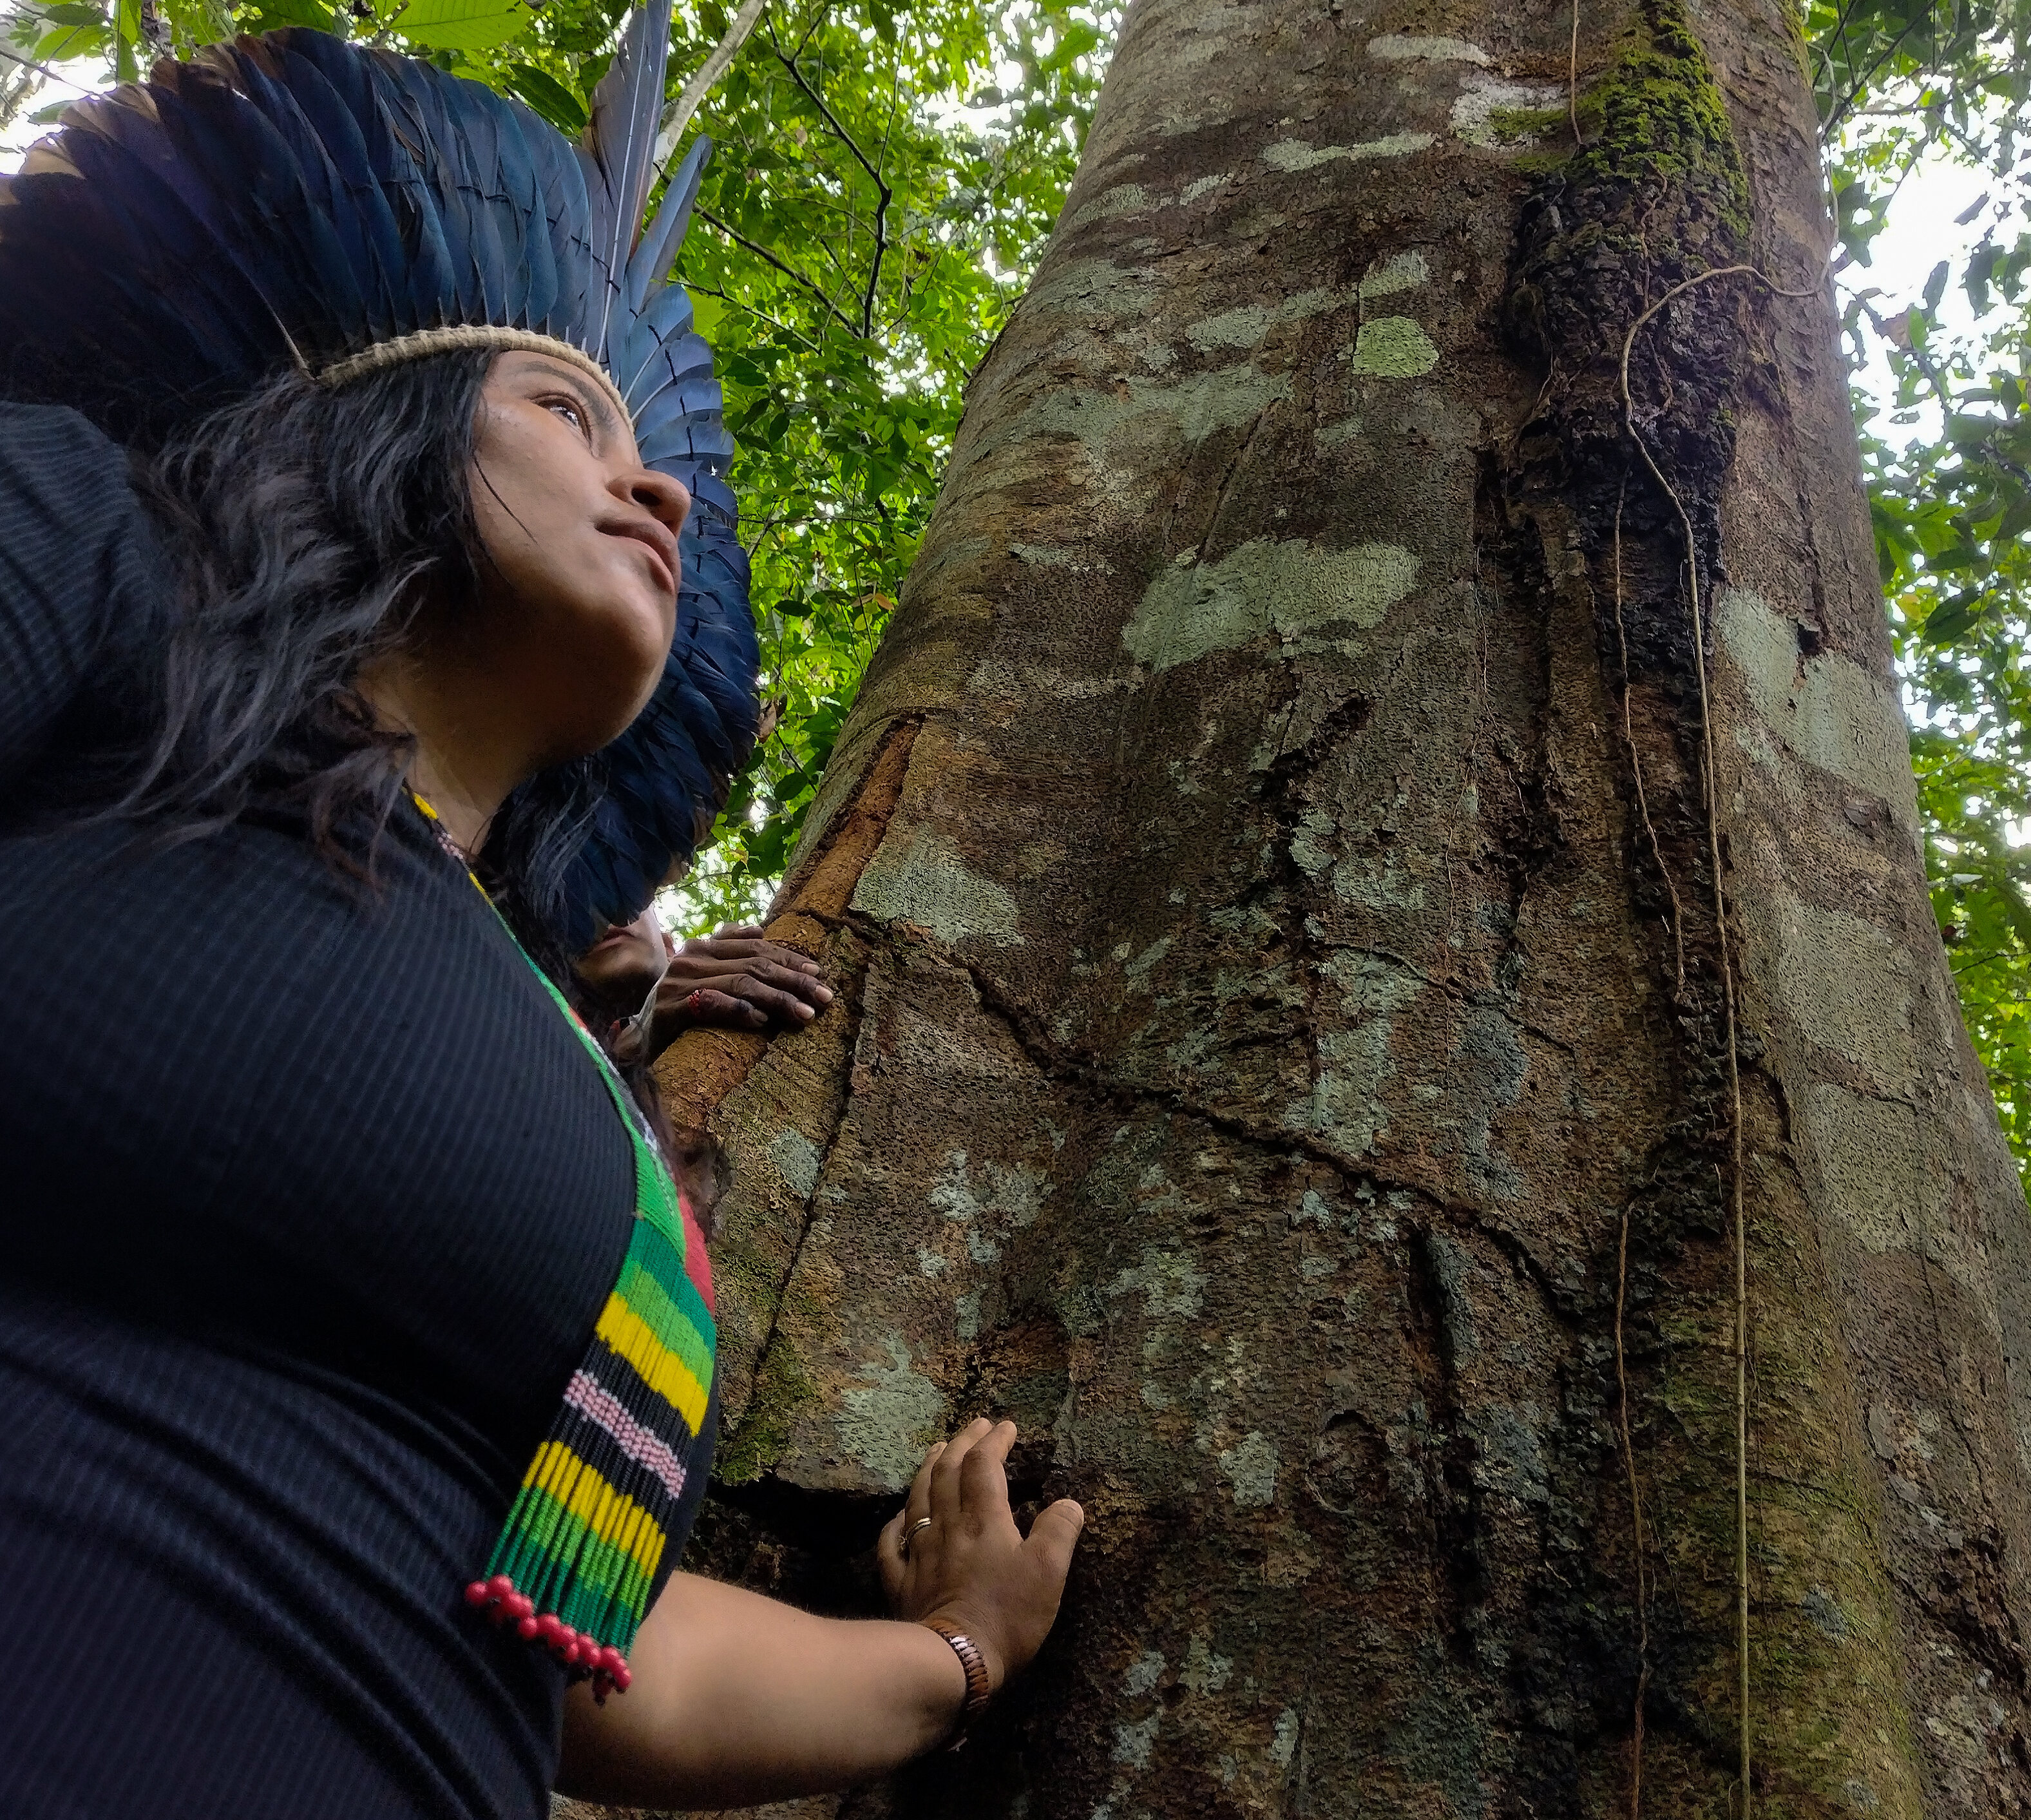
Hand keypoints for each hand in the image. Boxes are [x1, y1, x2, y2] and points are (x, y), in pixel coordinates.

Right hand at [649, 924, 832, 1045]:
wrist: (637, 1039)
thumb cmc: (677, 1007)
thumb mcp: (703, 975)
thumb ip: (728, 950)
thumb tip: (760, 929)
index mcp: (702, 947)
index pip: (756, 948)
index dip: (790, 959)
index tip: (820, 973)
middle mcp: (691, 959)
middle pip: (754, 965)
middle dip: (794, 980)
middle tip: (824, 997)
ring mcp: (679, 983)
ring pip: (741, 984)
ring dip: (778, 999)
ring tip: (805, 1015)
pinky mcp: (671, 1010)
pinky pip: (712, 1005)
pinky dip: (740, 1011)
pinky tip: (762, 1022)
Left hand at [876, 1418, 1084, 1694]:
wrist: (950, 1662)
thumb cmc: (1005, 1616)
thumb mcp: (1048, 1574)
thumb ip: (1059, 1532)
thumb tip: (1069, 1503)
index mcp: (984, 1520)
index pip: (985, 1465)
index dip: (995, 1441)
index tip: (1007, 1426)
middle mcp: (947, 1526)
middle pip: (948, 1471)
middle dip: (962, 1443)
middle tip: (975, 1425)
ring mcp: (919, 1553)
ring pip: (919, 1497)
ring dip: (928, 1468)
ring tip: (936, 1449)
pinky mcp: (901, 1582)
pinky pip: (893, 1543)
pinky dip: (896, 1523)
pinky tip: (899, 1517)